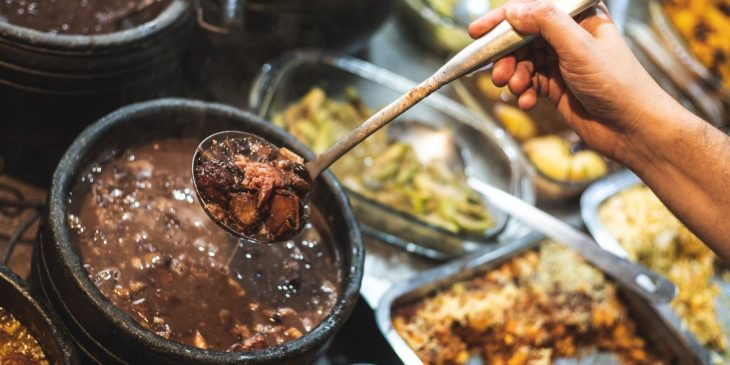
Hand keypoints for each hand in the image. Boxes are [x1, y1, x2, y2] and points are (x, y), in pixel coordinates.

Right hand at [468, 0, 671, 161]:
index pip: (533, 10)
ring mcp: (562, 63)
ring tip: (517, 89)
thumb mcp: (579, 47)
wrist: (632, 129)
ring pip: (523, 62)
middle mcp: (568, 38)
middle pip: (522, 38)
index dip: (503, 20)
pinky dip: (523, 93)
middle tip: (499, 73)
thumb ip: (546, 23)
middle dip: (507, 56)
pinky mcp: (557, 87)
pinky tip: (528, 102)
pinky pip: (529, 84)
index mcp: (579, 18)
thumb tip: (514, 11)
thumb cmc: (618, 84)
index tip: (477, 32)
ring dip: (515, 76)